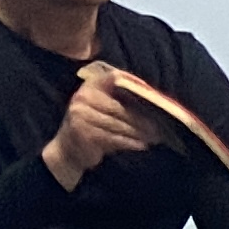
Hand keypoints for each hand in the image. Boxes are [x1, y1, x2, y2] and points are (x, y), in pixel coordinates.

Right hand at [44, 64, 157, 187]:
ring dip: (139, 132)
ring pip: (118, 123)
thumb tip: (154, 99)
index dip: (134, 85)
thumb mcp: (103, 108)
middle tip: (160, 127)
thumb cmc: (93, 126)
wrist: (68, 149)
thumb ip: (122, 100)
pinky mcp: (83, 132)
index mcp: (90, 85)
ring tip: (155, 137)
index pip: (115, 79)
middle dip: (142, 118)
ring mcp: (80, 114)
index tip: (154, 96)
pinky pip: (113, 137)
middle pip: (120, 107)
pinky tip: (142, 145)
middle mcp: (83, 96)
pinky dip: (129, 142)